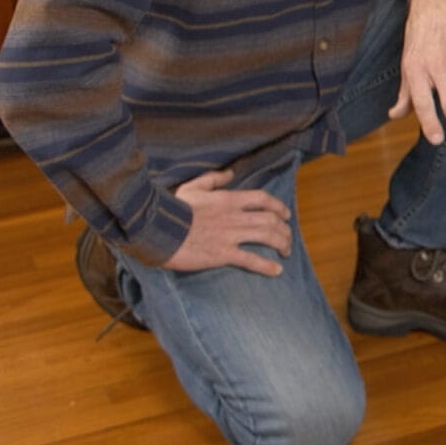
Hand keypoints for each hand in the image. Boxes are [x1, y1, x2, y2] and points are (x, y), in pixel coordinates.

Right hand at [162, 169, 292, 276]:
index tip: (286, 214)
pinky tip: (276, 270)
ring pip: (267, 237)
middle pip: (270, 220)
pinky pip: (251, 260)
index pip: (263, 199)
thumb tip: (230, 173)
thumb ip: (213, 179)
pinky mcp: (223, 254)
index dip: (279, 206)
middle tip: (287, 238)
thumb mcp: (192, 187)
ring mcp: (230, 236)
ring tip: (287, 252)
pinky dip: (266, 266)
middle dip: (284, 229)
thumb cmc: (173, 209)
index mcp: (229, 199)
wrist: (158, 230)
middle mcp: (235, 216)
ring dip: (282, 244)